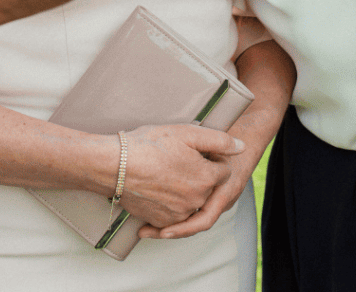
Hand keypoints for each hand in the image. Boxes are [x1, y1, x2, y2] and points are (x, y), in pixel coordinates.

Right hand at [116, 124, 243, 229]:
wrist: (115, 166)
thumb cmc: (149, 145)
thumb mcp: (186, 133)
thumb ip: (218, 140)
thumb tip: (241, 146)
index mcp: (206, 179)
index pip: (223, 170)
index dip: (211, 157)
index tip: (195, 150)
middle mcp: (197, 201)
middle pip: (208, 187)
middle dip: (199, 174)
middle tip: (179, 158)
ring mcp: (179, 214)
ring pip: (192, 201)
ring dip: (186, 190)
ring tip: (167, 171)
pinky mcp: (161, 222)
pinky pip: (174, 215)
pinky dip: (170, 204)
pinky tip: (158, 187)